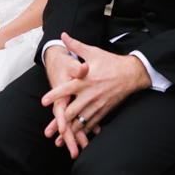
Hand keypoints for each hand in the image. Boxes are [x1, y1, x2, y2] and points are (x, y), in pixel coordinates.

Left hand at [41, 33, 149, 160]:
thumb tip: (63, 35)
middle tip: (47, 131)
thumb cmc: (110, 62)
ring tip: (59, 140)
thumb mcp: (93, 52)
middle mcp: (90, 94)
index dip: (54, 95)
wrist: (131, 74)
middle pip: (72, 111)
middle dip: (59, 122)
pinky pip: (92, 123)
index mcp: (85, 80)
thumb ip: (76, 45)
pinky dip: (84, 132)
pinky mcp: (103, 111)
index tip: (43, 101)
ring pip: (81, 121)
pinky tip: (76, 138)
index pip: (66, 89)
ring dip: (70, 131)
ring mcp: (97, 104)